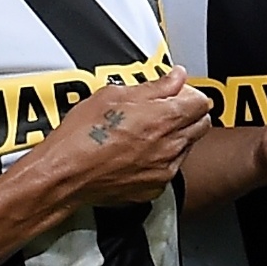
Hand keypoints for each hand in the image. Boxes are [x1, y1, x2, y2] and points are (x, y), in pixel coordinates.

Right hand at [35, 69, 213, 207]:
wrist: (65, 174)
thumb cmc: (81, 136)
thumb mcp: (113, 95)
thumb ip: (153, 86)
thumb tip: (173, 77)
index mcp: (163, 118)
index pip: (201, 101)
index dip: (187, 93)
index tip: (174, 91)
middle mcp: (170, 145)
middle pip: (201, 124)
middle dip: (187, 114)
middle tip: (163, 109)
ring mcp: (164, 169)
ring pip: (186, 147)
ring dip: (175, 136)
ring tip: (145, 132)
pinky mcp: (154, 187)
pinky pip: (169, 169)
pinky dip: (161, 159)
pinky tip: (137, 152)